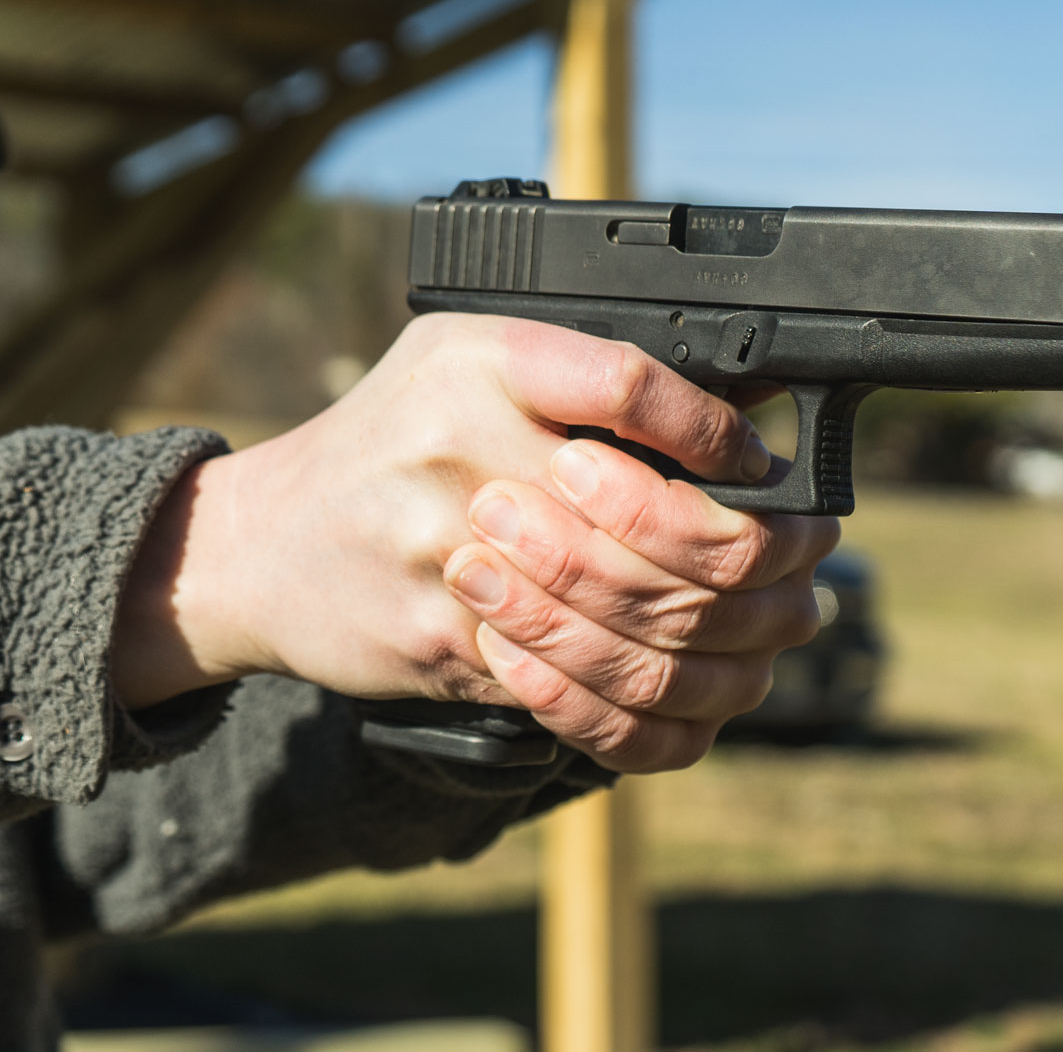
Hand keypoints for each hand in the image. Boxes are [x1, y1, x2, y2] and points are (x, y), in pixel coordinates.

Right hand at [114, 314, 837, 773]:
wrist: (257, 544)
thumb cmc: (385, 444)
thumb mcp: (464, 362)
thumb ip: (581, 370)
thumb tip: (741, 405)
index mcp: (477, 363)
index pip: (629, 386)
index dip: (717, 435)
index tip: (761, 463)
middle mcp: (461, 451)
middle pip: (653, 522)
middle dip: (755, 552)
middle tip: (805, 555)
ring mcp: (446, 556)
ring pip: (630, 620)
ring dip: (727, 636)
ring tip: (777, 621)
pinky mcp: (438, 645)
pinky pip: (574, 692)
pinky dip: (650, 701)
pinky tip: (696, 683)